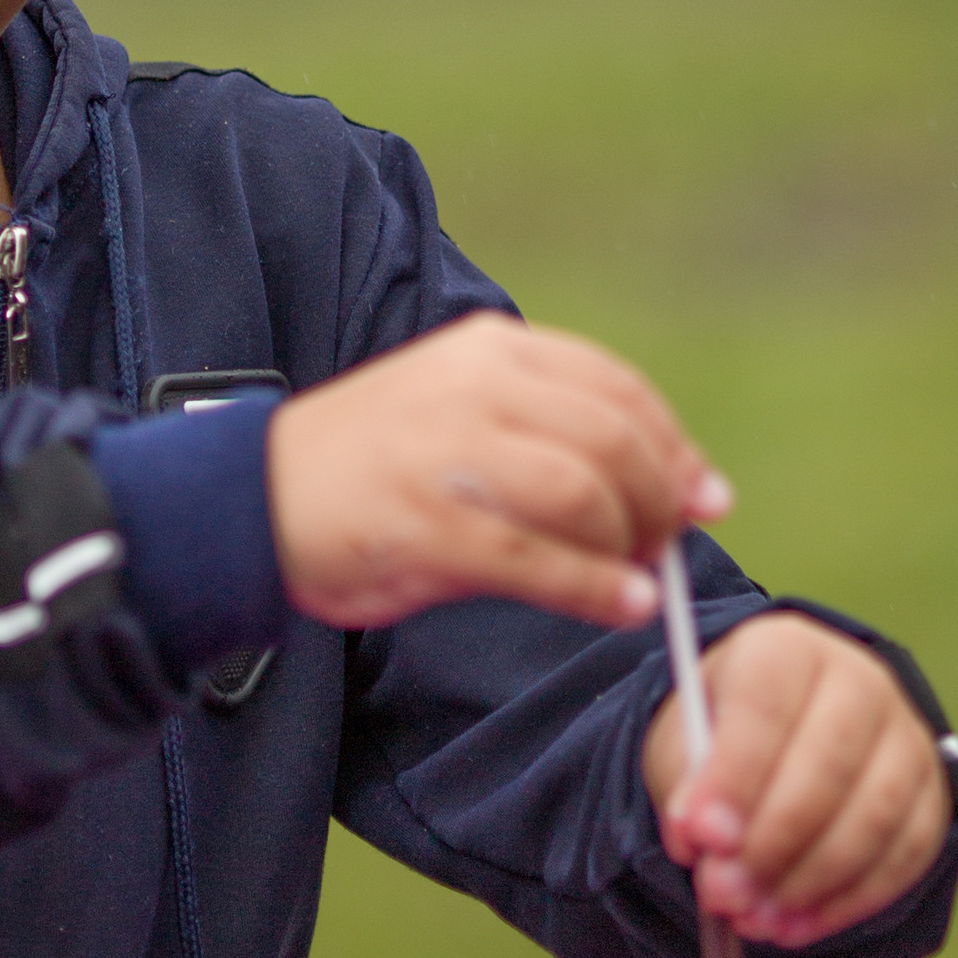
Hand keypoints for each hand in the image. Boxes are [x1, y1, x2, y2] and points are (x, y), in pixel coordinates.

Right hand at [264, 314, 731, 631]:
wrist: (252, 501)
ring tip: (641, 582)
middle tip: (666, 547)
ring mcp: (446, 451)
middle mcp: (474, 386)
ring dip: (631, 545)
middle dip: (658, 500)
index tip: (705, 496)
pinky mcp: (425, 520)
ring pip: (582, 490)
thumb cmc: (372, 469)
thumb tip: (666, 487)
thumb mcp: (461, 416)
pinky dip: (593, 586)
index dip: (672, 444)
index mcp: (489, 350)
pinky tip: (620, 606)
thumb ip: (549, 434)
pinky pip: (535, 556)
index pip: (614, 386)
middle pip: (612, 437)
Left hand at [643, 615, 948, 945]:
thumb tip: (702, 844)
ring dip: (811, 879)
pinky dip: (850, 899)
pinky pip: (906, 853)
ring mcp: (905, 735)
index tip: (701, 838)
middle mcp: (859, 680)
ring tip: (755, 920)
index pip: (766, 704)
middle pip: (829, 762)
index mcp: (784, 650)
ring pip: (875, 813)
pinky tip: (798, 924)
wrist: (782, 736)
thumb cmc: (722, 737)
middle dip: (772, 841)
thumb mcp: (684, 746)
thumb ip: (688, 788)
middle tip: (722, 895)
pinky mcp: (932, 791)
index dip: (735, 774)